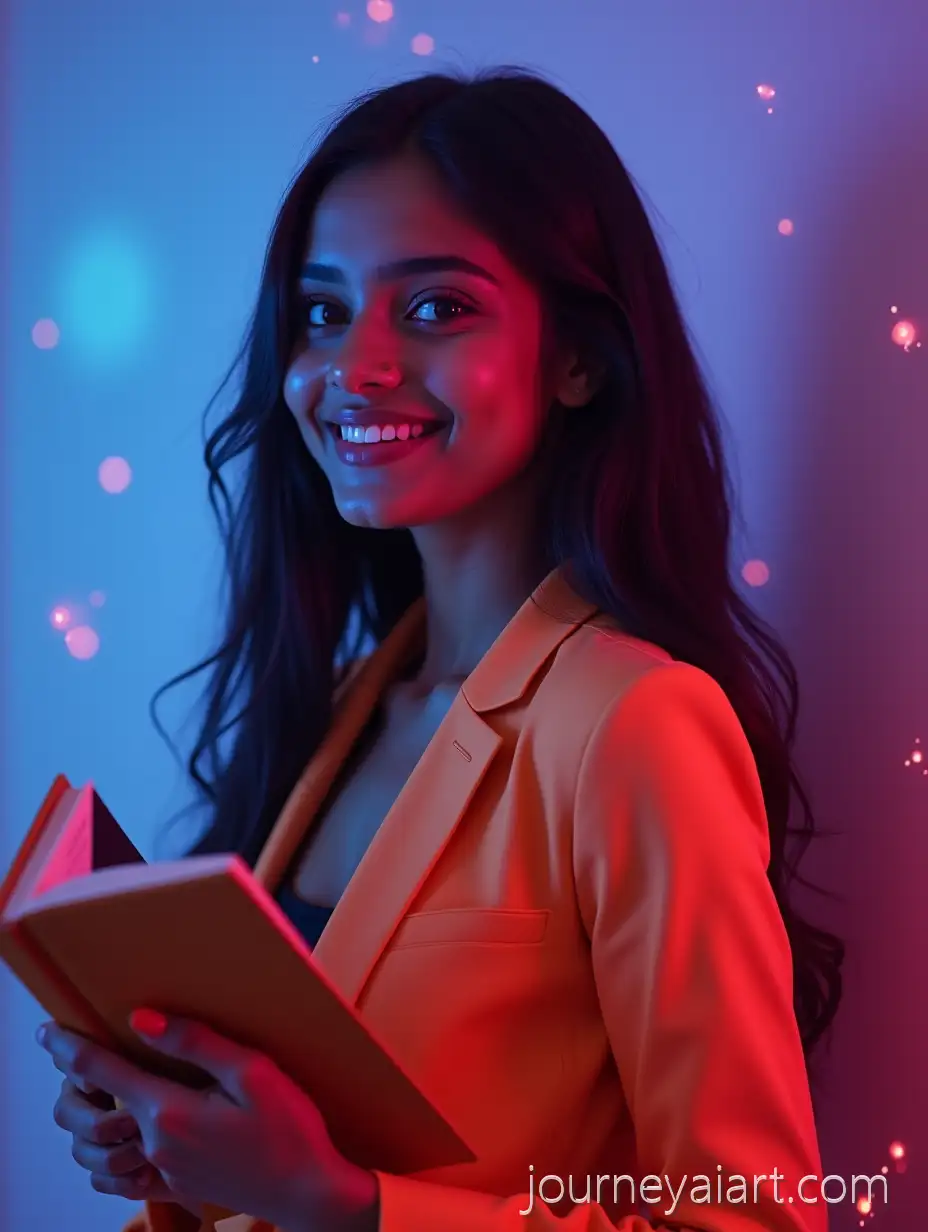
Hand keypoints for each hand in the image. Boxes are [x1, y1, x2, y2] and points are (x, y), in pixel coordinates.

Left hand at [38, 1012, 379, 1231]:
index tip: (47, 1030)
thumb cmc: (289, 1127)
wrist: (308, 1191)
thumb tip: (139, 1019)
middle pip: (98, 1106)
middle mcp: (154, 1144)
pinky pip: (129, 1166)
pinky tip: (132, 1129)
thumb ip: (195, 1042)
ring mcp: (163, 1169)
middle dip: (82, 1077)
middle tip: (78, 1048)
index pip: (102, 1072)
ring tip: (108, 1083)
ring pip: (111, 1137)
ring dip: (100, 1111)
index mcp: (169, 1111)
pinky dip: (118, 1145)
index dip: (70, 1048)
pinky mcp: (175, 1184)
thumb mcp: (253, 1071)